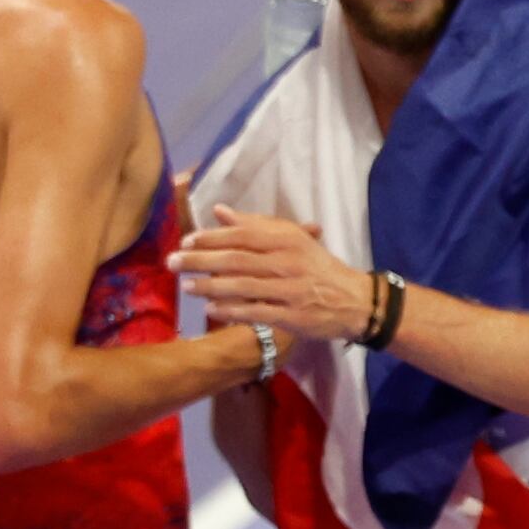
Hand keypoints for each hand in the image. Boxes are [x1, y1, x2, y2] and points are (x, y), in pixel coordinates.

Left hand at [170, 206, 371, 342]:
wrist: (356, 301)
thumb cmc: (318, 267)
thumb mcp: (292, 239)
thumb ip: (256, 225)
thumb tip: (219, 211)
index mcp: (286, 240)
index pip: (242, 235)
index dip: (211, 238)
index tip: (186, 242)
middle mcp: (286, 263)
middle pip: (236, 260)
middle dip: (200, 261)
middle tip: (172, 263)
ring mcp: (290, 291)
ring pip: (242, 287)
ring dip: (210, 287)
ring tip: (186, 286)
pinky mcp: (292, 317)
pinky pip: (256, 313)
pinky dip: (232, 311)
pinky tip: (211, 309)